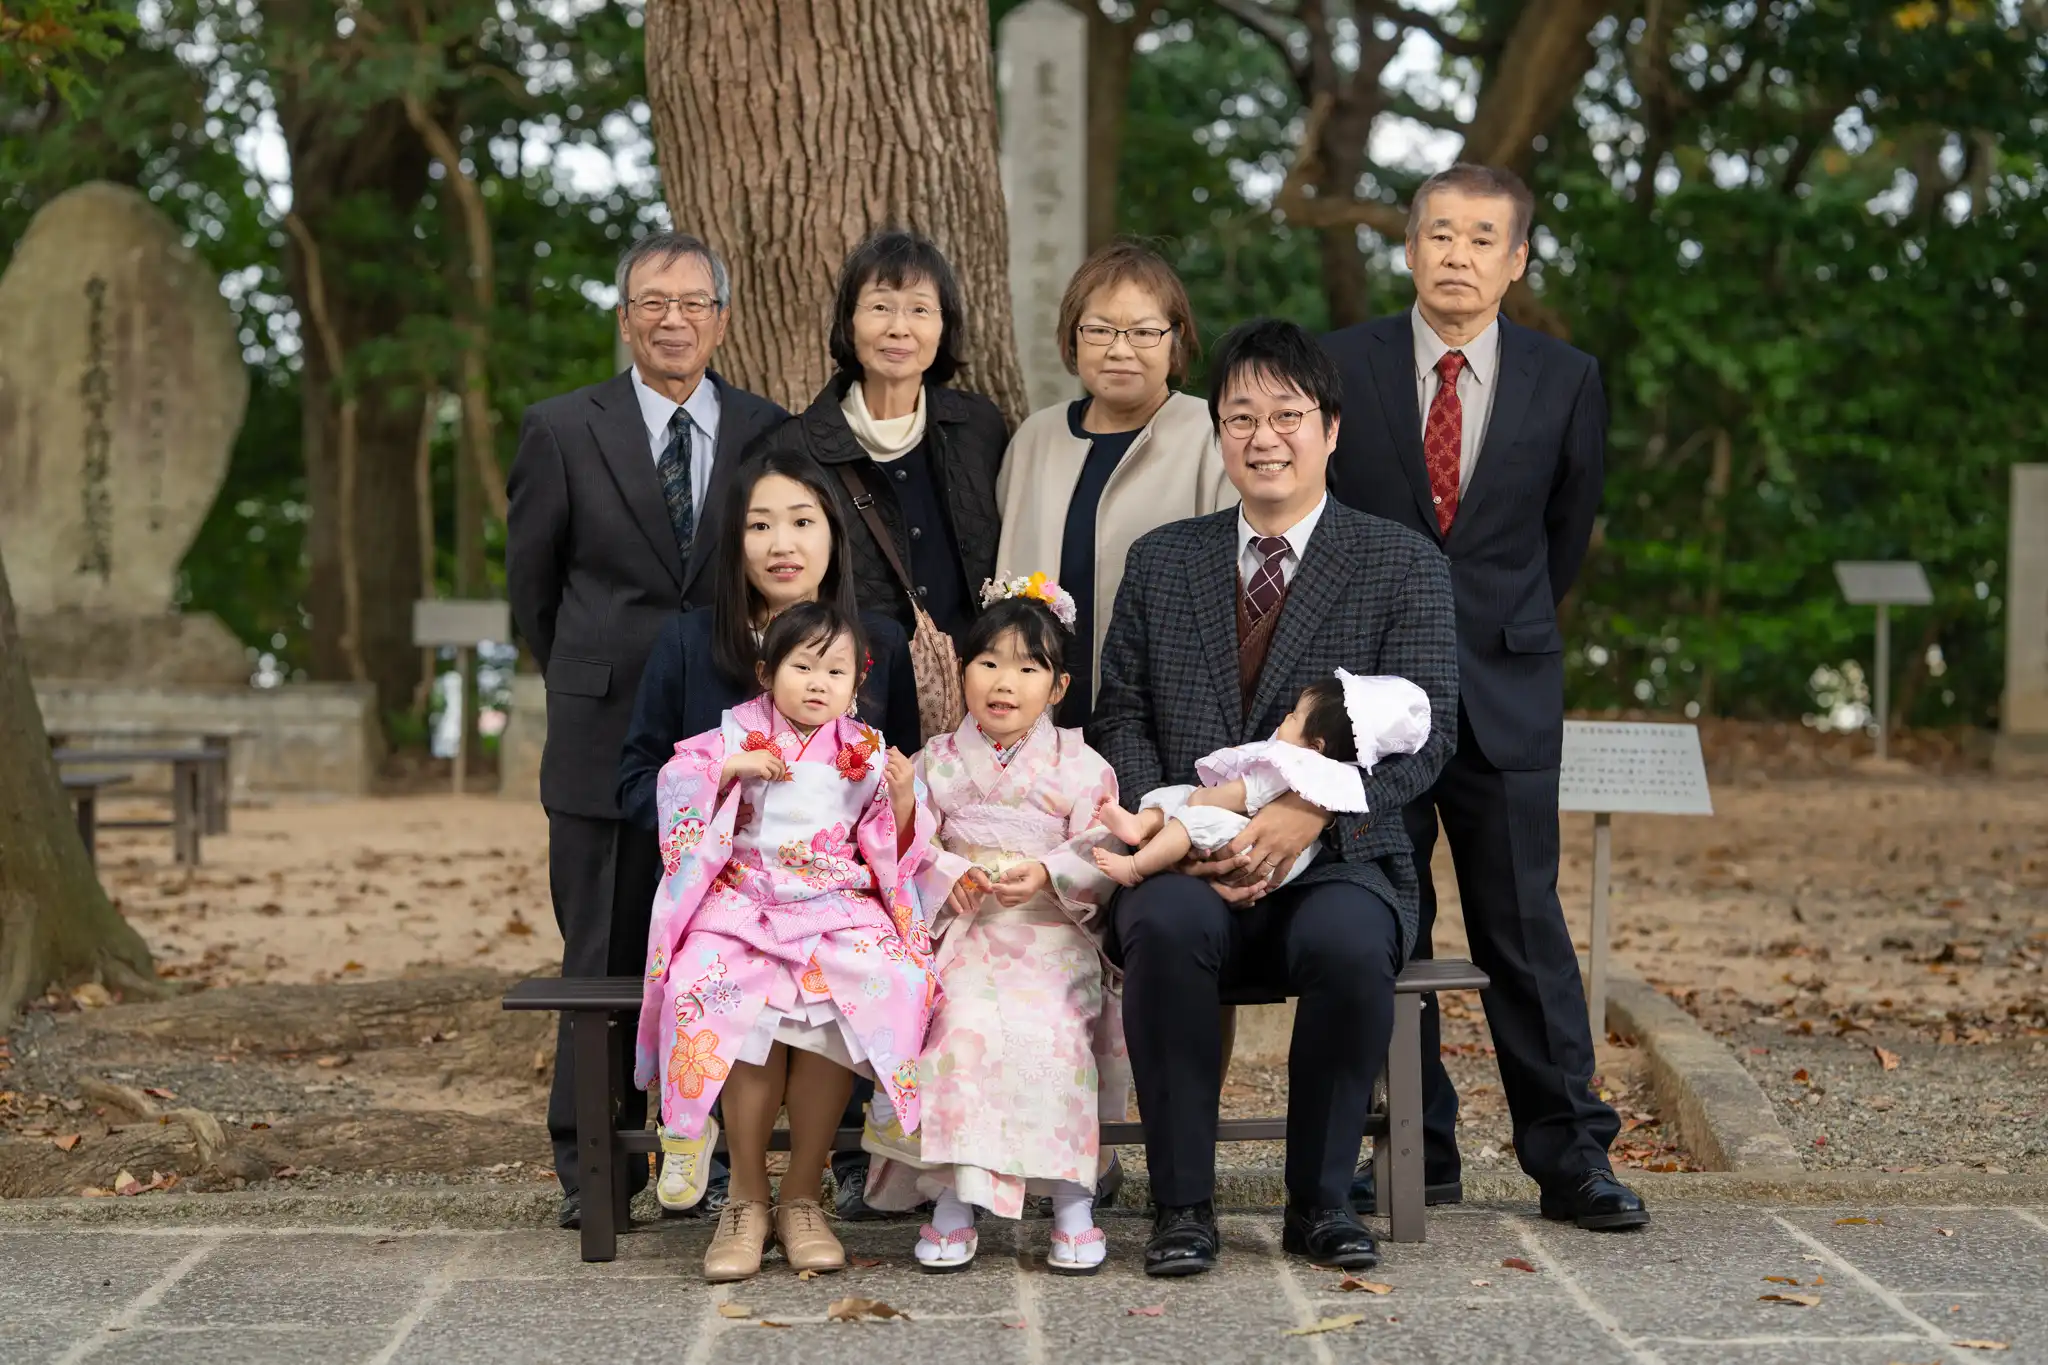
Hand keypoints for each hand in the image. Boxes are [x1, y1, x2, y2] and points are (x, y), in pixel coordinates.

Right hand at [723, 749, 785, 785]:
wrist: (735, 764)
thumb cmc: (744, 762)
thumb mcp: (757, 758)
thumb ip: (765, 761)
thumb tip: (773, 769)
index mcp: (766, 752)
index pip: (779, 760)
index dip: (781, 768)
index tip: (778, 774)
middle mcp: (767, 755)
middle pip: (781, 765)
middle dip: (781, 773)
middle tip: (777, 779)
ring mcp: (765, 761)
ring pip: (777, 770)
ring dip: (774, 777)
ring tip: (769, 779)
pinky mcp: (761, 768)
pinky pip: (769, 775)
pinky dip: (767, 778)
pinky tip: (762, 778)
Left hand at [884, 747, 915, 804]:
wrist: (905, 800)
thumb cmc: (904, 784)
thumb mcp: (904, 771)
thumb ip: (900, 759)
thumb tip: (894, 747)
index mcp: (910, 768)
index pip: (902, 756)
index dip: (894, 752)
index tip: (887, 751)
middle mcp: (907, 772)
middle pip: (896, 760)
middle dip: (889, 758)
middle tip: (887, 760)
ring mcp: (902, 778)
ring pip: (891, 766)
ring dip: (887, 766)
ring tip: (887, 769)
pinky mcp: (896, 784)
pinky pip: (888, 774)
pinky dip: (885, 773)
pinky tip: (886, 774)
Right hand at [945, 866, 991, 918]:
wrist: (933, 862)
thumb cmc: (952, 867)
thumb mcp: (963, 868)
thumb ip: (975, 877)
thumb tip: (990, 888)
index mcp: (965, 867)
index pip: (976, 873)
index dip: (984, 881)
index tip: (990, 890)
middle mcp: (958, 873)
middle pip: (968, 886)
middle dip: (974, 898)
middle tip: (978, 907)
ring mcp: (950, 880)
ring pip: (960, 892)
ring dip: (966, 903)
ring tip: (970, 910)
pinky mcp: (943, 886)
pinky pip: (950, 896)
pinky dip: (955, 904)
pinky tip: (960, 911)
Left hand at [990, 860, 1050, 906]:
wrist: (1042, 876)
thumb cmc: (1034, 870)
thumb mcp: (1024, 866)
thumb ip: (1012, 872)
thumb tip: (1001, 878)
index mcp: (1026, 889)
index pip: (1008, 891)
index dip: (998, 887)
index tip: (993, 883)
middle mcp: (1024, 897)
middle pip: (1005, 898)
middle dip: (998, 891)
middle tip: (996, 883)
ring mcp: (1022, 901)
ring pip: (1005, 903)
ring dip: (999, 896)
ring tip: (999, 886)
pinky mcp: (1020, 902)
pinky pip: (1008, 904)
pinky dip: (1003, 899)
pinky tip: (1003, 891)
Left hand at [1185, 794, 1330, 905]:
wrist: (1313, 804)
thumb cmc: (1286, 801)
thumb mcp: (1262, 807)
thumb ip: (1250, 821)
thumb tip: (1232, 828)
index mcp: (1257, 828)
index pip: (1234, 846)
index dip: (1221, 856)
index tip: (1213, 859)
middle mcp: (1267, 842)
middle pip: (1246, 865)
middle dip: (1233, 875)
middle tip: (1224, 880)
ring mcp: (1280, 851)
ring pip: (1262, 873)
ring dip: (1250, 882)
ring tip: (1241, 887)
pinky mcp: (1293, 856)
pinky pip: (1281, 874)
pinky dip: (1273, 883)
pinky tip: (1266, 889)